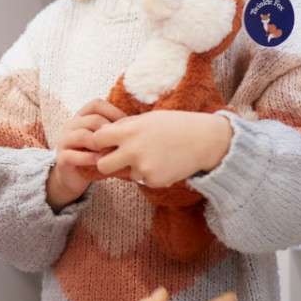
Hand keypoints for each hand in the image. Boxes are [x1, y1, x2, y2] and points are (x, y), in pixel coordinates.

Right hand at [47, 99, 125, 210]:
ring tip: (112, 153)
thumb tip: (141, 129)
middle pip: (92, 119)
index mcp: (82, 117)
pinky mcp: (61, 158)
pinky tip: (101, 162)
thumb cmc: (94, 157)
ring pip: (81, 135)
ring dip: (100, 144)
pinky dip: (89, 158)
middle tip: (122, 143)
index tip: (128, 125)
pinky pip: (73, 155)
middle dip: (109, 131)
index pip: (96, 104)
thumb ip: (116, 135)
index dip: (113, 112)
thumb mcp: (106, 143)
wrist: (73, 178)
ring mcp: (64, 141)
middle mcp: (71, 126)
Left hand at [91, 111, 231, 187]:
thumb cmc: (176, 125)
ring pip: (127, 174)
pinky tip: (166, 164)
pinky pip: (144, 180)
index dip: (99, 142)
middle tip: (117, 160)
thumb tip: (103, 133)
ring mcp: (143, 167)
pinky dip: (152, 175)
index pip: (96, 140)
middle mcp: (133, 150)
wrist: (204, 140)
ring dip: (136, 168)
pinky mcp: (154, 181)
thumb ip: (125, 127)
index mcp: (129, 131)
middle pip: (102, 165)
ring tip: (157, 156)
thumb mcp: (148, 118)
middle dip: (106, 163)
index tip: (105, 144)